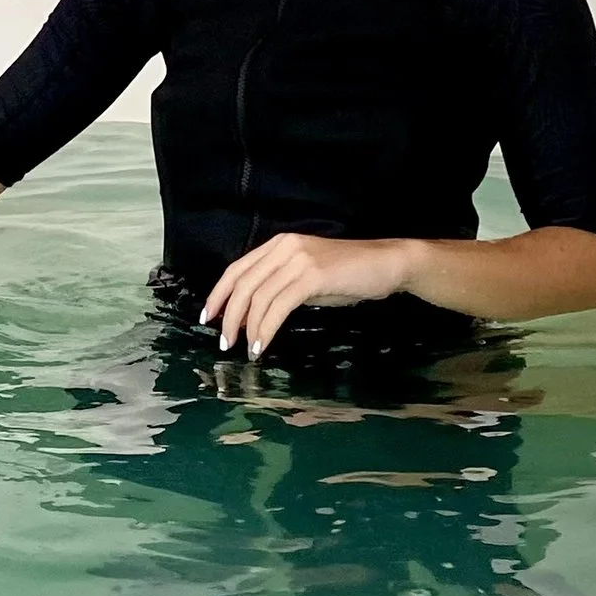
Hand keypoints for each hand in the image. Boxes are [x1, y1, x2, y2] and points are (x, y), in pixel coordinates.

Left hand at [199, 234, 418, 355]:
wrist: (387, 263)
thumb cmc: (349, 273)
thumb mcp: (307, 277)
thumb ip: (280, 289)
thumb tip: (251, 316)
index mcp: (278, 245)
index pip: (237, 269)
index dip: (218, 294)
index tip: (208, 318)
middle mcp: (284, 248)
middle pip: (243, 284)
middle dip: (229, 316)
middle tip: (224, 343)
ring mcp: (298, 260)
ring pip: (259, 298)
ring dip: (248, 328)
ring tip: (246, 350)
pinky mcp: (313, 276)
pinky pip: (279, 306)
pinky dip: (267, 328)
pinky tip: (263, 345)